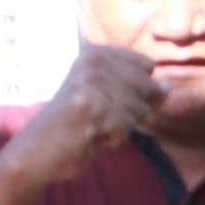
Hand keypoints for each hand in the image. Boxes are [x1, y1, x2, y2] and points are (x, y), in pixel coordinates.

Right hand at [3, 39, 157, 183]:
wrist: (38, 152)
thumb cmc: (77, 127)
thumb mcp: (110, 101)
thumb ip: (140, 91)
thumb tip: (167, 88)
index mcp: (95, 52)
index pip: (146, 67)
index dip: (138, 92)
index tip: (107, 100)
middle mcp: (90, 60)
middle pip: (147, 88)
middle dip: (131, 112)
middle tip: (99, 118)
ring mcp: (88, 81)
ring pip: (137, 110)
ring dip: (120, 127)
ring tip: (92, 127)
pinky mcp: (87, 105)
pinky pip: (124, 127)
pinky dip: (112, 139)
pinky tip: (88, 136)